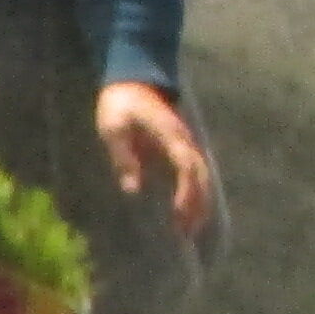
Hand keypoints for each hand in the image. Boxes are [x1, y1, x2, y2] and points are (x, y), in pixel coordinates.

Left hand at [96, 80, 216, 242]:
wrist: (132, 80)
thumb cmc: (119, 104)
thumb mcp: (113, 129)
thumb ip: (124, 157)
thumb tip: (133, 189)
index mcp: (169, 133)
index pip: (185, 164)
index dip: (186, 189)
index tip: (179, 212)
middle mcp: (183, 139)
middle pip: (200, 173)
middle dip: (197, 203)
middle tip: (187, 233)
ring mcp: (184, 142)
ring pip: (200, 174)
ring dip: (198, 200)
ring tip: (190, 230)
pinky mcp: (178, 147)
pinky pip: (192, 172)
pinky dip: (194, 192)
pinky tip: (188, 212)